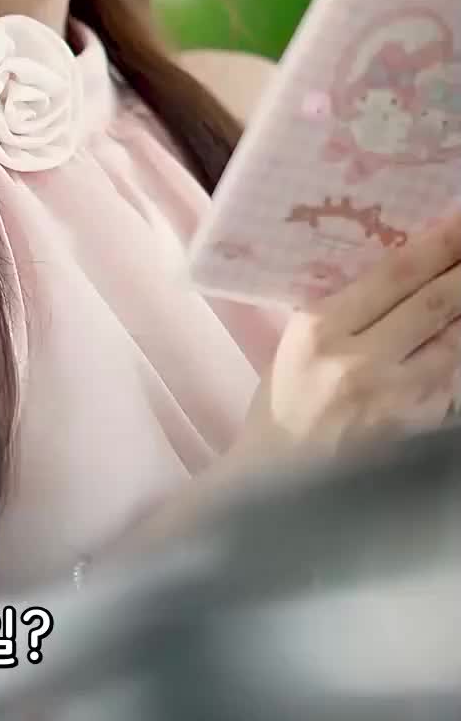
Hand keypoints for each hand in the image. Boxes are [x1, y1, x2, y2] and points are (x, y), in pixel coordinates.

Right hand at [241, 211, 460, 462]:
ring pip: (456, 342)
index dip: (440, 242)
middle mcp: (360, 362)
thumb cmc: (286, 403)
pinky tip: (458, 337)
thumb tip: (406, 267)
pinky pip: (454, 381)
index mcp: (322, 330)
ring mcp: (395, 400)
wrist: (279, 478)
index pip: (396, 273)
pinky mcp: (418, 430)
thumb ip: (347, 308)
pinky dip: (459, 357)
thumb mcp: (299, 342)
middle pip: (436, 302)